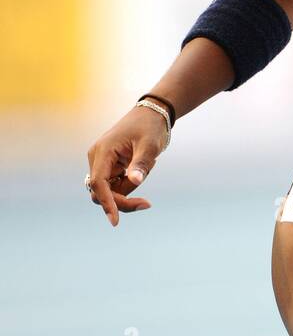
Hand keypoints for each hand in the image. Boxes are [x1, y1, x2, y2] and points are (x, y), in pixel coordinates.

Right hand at [85, 105, 167, 226]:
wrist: (152, 114)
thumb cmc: (150, 128)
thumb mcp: (149, 146)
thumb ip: (141, 164)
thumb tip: (135, 181)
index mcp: (103, 151)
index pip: (99, 183)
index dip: (106, 203)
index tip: (115, 221)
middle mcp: (97, 158)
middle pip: (102, 192)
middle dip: (122, 201)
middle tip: (147, 203)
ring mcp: (102, 162)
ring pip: (110, 191)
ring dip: (129, 189)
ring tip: (148, 165)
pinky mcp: (108, 166)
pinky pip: (116, 185)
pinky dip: (130, 183)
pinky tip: (143, 164)